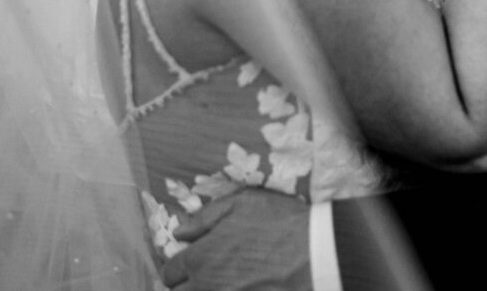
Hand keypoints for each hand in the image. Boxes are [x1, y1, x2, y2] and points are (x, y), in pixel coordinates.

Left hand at [162, 189, 311, 290]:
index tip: (189, 263)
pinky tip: (243, 286)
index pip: (171, 272)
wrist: (316, 253)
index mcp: (200, 258)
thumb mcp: (242, 204)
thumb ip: (205, 218)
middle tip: (204, 276)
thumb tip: (179, 233)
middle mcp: (206, 286)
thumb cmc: (279, 223)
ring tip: (223, 282)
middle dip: (186, 286)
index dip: (178, 267)